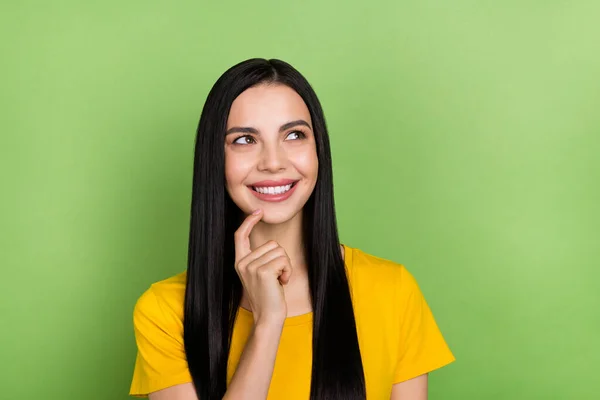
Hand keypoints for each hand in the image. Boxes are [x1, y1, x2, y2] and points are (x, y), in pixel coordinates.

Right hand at [234, 209, 292, 325]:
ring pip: (280, 251)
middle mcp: (243, 263)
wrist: (268, 317)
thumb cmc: (268, 296)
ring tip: (278, 281)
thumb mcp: (259, 275)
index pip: (240, 236)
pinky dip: (288, 271)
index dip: (248, 222)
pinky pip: (284, 260)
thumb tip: (271, 244)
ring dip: (285, 266)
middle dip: (281, 259)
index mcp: (240, 262)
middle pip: (271, 244)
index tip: (257, 212)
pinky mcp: (263, 271)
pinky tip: (281, 283)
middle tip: (276, 277)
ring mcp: (251, 267)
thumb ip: (260, 259)